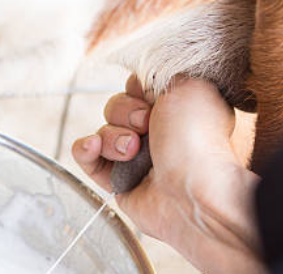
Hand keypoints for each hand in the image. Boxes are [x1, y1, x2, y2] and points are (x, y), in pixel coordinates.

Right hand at [72, 76, 277, 273]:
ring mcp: (137, 158)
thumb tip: (140, 79)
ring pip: (102, 130)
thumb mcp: (190, 84)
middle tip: (146, 125)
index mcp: (176, 109)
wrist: (193, 192)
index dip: (139, 88)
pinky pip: (88, 157)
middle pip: (117, 106)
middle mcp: (157, 133)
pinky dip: (86, 149)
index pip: (139, 86)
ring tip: (132, 150)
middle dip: (125, 112)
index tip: (151, 97)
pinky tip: (93, 147)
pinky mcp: (118, 181)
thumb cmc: (197, 140)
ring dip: (112, 136)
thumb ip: (162, 72)